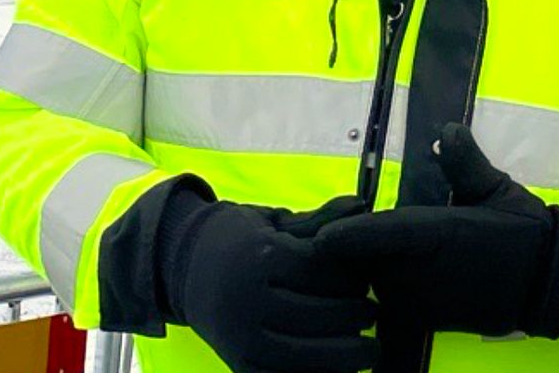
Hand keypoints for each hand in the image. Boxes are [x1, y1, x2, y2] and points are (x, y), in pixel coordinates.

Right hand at [161, 193, 378, 372]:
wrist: (185, 266)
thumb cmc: (240, 238)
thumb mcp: (276, 222)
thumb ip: (320, 220)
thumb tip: (362, 203)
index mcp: (261, 256)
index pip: (321, 272)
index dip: (351, 279)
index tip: (368, 281)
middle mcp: (248, 298)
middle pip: (317, 314)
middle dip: (353, 317)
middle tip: (374, 313)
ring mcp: (241, 337)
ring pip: (304, 355)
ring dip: (343, 356)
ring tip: (367, 349)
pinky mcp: (238, 365)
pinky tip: (340, 370)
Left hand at [315, 123, 558, 338]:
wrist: (547, 284)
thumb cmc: (521, 230)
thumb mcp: (496, 187)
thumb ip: (466, 162)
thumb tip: (447, 129)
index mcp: (442, 235)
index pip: (388, 235)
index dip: (351, 237)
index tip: (321, 237)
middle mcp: (427, 272)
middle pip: (369, 262)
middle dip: (345, 250)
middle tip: (325, 229)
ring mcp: (425, 301)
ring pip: (374, 283)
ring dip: (358, 268)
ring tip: (339, 250)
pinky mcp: (426, 320)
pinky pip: (388, 303)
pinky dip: (375, 287)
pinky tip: (368, 272)